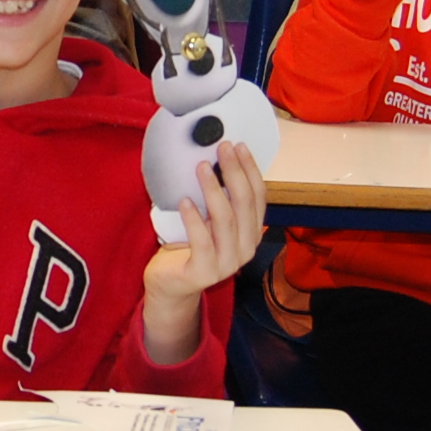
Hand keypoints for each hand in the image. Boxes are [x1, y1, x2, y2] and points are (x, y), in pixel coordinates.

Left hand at [141, 141, 264, 363]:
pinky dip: (194, 219)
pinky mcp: (204, 273)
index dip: (251, 170)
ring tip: (201, 167)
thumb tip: (215, 159)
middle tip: (222, 148)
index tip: (239, 146)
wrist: (171, 285)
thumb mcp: (209, 219)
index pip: (259, 197)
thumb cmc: (189, 245)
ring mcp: (227, 263)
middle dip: (235, 172)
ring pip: (225, 220)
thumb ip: (218, 199)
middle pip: (244, 204)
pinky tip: (185, 201)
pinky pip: (202, 242)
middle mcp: (246, 248)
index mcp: (251, 233)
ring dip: (214, 190)